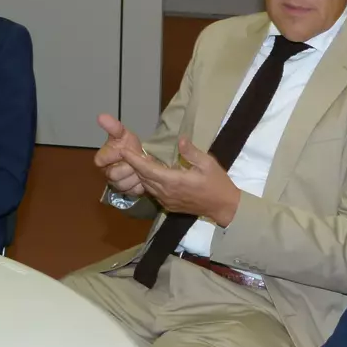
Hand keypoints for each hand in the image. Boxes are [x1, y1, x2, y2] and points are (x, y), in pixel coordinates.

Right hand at [94, 113, 146, 196]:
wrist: (142, 156)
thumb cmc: (129, 144)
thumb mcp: (122, 134)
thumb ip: (113, 126)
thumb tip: (101, 116)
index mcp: (101, 159)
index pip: (101, 161)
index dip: (114, 155)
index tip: (124, 149)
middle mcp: (106, 173)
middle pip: (113, 175)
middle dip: (128, 167)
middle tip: (137, 160)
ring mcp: (116, 184)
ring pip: (123, 185)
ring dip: (135, 176)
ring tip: (141, 168)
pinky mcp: (127, 192)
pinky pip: (132, 192)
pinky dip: (141, 185)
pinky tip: (144, 177)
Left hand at [121, 137, 240, 226]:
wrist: (223, 206)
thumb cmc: (217, 183)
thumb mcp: (208, 164)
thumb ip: (191, 152)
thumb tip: (180, 139)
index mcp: (174, 181)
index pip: (147, 169)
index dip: (134, 160)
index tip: (123, 150)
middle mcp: (166, 192)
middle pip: (143, 177)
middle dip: (133, 164)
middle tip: (125, 151)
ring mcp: (166, 200)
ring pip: (146, 185)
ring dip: (139, 173)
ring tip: (134, 160)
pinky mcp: (168, 205)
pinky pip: (153, 192)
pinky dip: (147, 181)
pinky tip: (147, 174)